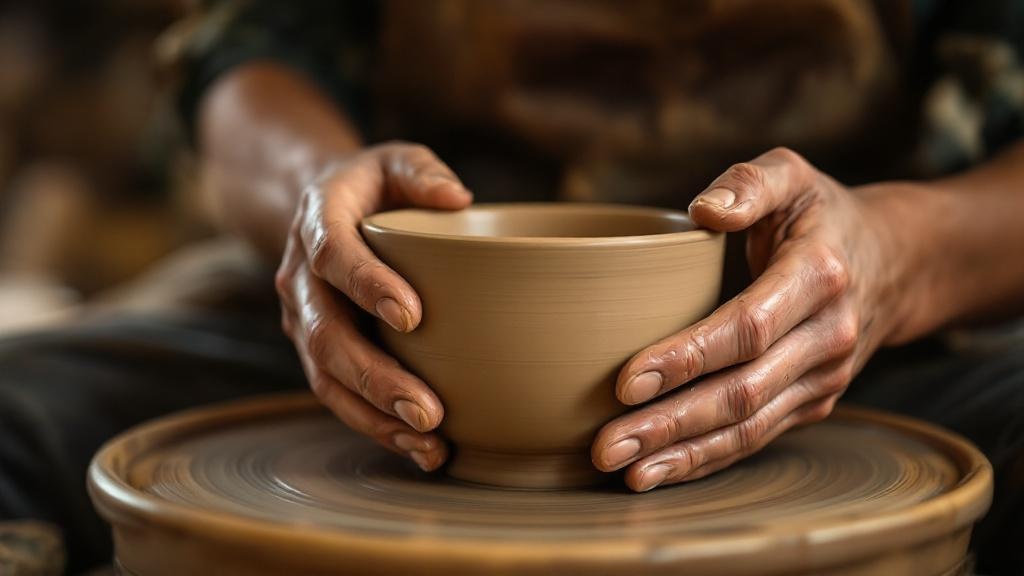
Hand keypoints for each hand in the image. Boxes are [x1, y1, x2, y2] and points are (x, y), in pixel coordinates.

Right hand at [275, 142, 471, 470]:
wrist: (321, 208)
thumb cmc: (372, 185)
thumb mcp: (394, 159)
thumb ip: (420, 171)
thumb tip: (457, 198)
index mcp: (318, 221)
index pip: (333, 255)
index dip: (366, 284)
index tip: (412, 315)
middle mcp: (300, 277)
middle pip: (325, 335)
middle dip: (375, 376)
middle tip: (427, 409)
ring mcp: (304, 318)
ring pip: (325, 377)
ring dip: (374, 415)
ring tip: (427, 442)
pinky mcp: (317, 350)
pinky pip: (337, 394)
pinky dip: (375, 424)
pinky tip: (419, 448)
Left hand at [592, 147, 902, 490]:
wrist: (893, 263)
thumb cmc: (819, 215)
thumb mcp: (792, 174)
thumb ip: (749, 184)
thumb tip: (702, 210)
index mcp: (817, 275)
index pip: (746, 327)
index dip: (686, 357)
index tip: (625, 381)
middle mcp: (826, 336)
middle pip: (742, 392)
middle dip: (670, 423)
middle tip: (606, 445)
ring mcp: (823, 378)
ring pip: (750, 428)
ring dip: (684, 454)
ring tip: (625, 471)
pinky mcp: (813, 403)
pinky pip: (758, 438)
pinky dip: (709, 459)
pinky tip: (661, 472)